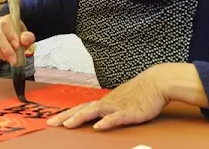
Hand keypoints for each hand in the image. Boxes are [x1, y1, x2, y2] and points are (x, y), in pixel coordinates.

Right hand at [0, 15, 34, 64]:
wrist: (10, 33)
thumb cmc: (18, 33)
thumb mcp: (26, 33)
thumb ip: (28, 36)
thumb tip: (24, 40)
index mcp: (7, 19)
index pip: (6, 24)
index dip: (10, 35)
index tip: (17, 45)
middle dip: (7, 49)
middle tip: (14, 59)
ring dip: (4, 54)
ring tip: (12, 60)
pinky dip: (0, 55)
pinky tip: (6, 57)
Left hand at [47, 66, 168, 129]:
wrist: (156, 82)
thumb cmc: (139, 93)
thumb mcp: (120, 101)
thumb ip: (108, 109)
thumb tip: (97, 118)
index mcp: (104, 102)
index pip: (80, 108)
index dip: (66, 114)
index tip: (52, 121)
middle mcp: (107, 103)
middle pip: (83, 109)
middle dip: (66, 117)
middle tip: (52, 124)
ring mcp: (118, 106)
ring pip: (95, 111)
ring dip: (80, 118)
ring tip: (68, 125)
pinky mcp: (131, 111)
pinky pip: (117, 117)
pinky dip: (107, 122)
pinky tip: (99, 127)